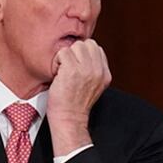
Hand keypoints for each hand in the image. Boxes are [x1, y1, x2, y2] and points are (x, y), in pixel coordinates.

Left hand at [47, 39, 110, 155]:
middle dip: (76, 53)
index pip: (96, 49)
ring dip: (66, 56)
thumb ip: (94, 70)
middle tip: (69, 68)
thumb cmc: (75, 104)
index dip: (83, 54)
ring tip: (64, 71)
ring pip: (75, 46)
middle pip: (86, 44)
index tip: (77, 67)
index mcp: (105, 74)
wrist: (69, 118)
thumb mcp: (94, 86)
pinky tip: (58, 74)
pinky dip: (57, 61)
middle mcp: (98, 71)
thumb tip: (85, 52)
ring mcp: (86, 69)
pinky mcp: (72, 70)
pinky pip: (63, 52)